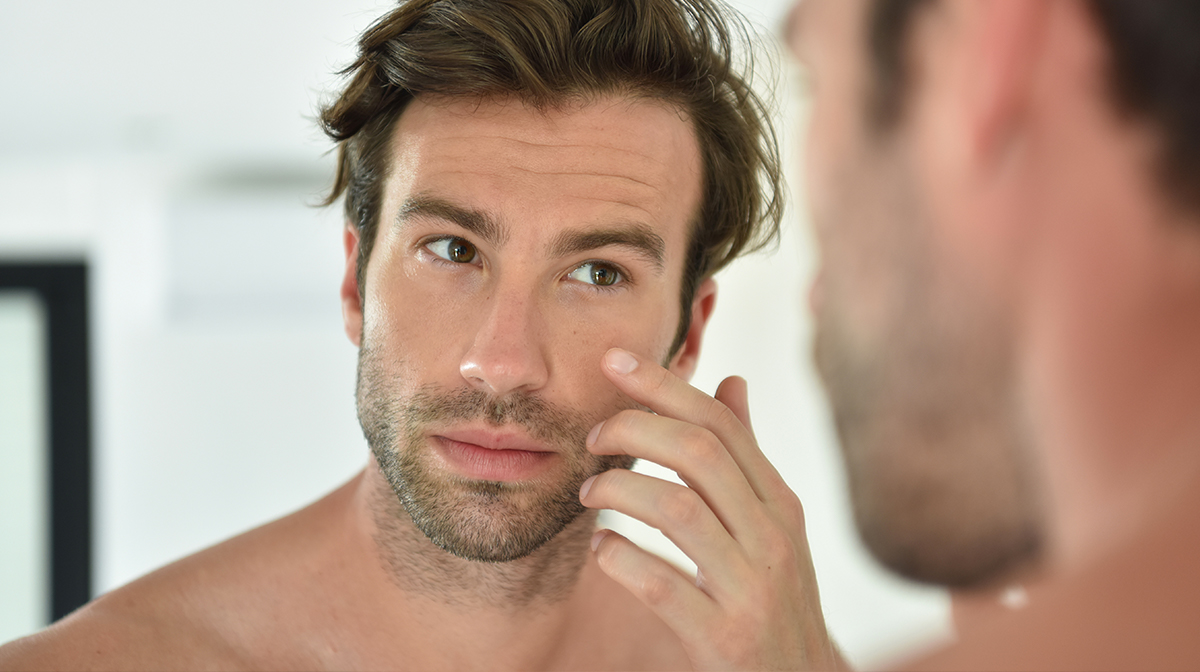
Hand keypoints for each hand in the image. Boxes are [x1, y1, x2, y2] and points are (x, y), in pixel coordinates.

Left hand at [579, 348, 847, 670]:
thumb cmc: (773, 598)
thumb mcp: (771, 525)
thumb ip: (746, 458)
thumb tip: (730, 381)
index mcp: (780, 503)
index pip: (721, 425)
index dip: (664, 386)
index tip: (614, 361)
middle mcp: (774, 537)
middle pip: (699, 453)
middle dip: (634, 430)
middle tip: (593, 437)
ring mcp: (752, 588)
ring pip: (678, 509)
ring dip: (619, 492)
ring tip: (589, 495)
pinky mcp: (725, 637)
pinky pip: (661, 583)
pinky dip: (620, 558)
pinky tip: (602, 550)